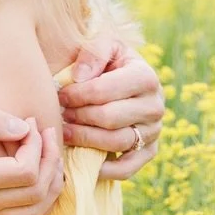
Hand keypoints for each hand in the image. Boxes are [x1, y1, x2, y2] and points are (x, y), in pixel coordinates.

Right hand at [0, 108, 63, 214]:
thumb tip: (25, 129)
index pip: (24, 171)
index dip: (37, 145)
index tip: (29, 123)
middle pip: (35, 191)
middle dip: (49, 159)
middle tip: (45, 133)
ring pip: (35, 211)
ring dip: (51, 182)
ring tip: (48, 153)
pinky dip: (41, 196)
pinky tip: (39, 170)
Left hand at [57, 37, 164, 179]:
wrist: (127, 79)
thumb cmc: (110, 61)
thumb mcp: (104, 45)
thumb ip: (93, 52)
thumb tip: (81, 77)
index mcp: (146, 77)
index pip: (104, 91)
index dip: (76, 95)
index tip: (59, 95)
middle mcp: (155, 106)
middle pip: (109, 118)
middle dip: (78, 117)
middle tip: (59, 114)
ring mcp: (154, 131)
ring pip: (116, 142)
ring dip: (85, 140)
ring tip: (65, 132)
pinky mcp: (149, 152)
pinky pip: (127, 168)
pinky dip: (103, 170)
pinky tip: (81, 160)